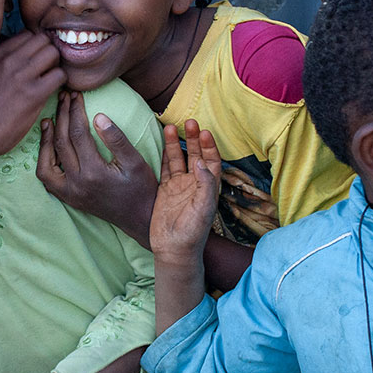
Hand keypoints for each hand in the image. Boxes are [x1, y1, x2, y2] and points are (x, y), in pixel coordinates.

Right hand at [0, 32, 65, 173]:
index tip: (35, 60)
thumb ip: (4, 57)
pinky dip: (60, 81)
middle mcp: (9, 61)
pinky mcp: (33, 94)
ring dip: (55, 65)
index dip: (35, 46)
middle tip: (45, 69)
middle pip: (43, 39)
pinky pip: (59, 74)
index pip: (27, 34)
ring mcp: (21, 77)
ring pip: (53, 53)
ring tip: (49, 78)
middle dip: (47, 52)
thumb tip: (28, 46)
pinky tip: (51, 90)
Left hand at [36, 91, 157, 246]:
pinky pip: (47, 178)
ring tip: (50, 119)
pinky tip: (49, 144)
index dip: (76, 111)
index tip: (76, 95)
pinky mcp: (68, 198)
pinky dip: (44, 159)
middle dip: (61, 117)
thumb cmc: (142, 187)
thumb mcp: (135, 161)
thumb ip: (116, 138)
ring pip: (46, 162)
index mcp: (94, 172)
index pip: (78, 133)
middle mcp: (76, 184)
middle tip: (63, 98)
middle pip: (61, 143)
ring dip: (46, 138)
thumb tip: (98, 116)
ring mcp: (69, 193)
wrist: (140, 218)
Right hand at [150, 120, 220, 261]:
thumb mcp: (203, 209)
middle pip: (196, 156)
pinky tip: (160, 142)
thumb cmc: (193, 233)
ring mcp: (179, 187)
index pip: (212, 162)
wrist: (174, 250)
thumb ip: (204, 184)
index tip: (205, 132)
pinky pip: (164, 168)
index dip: (210, 147)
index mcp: (207, 188)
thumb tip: (202, 161)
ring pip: (178, 159)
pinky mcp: (164, 191)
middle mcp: (194, 185)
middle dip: (194, 139)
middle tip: (190, 122)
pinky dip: (163, 155)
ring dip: (176, 143)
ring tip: (171, 126)